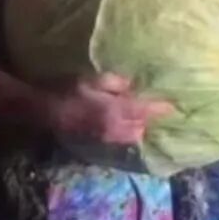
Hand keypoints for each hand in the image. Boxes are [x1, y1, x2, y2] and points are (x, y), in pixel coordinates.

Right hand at [48, 73, 173, 145]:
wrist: (46, 111)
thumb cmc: (68, 90)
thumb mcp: (91, 79)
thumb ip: (114, 83)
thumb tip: (131, 86)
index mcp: (114, 110)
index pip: (143, 111)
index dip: (159, 108)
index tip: (172, 106)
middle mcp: (114, 127)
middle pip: (141, 125)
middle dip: (150, 118)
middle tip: (159, 109)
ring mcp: (106, 136)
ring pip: (132, 134)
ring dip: (140, 126)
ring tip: (146, 117)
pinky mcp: (99, 140)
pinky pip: (121, 138)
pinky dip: (129, 132)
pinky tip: (130, 124)